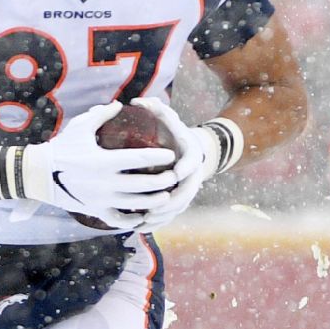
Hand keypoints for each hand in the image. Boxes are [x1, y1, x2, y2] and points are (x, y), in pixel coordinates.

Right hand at [20, 102, 184, 229]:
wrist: (38, 175)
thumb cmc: (60, 148)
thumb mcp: (80, 127)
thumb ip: (102, 114)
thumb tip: (120, 104)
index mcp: (103, 160)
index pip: (139, 158)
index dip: (158, 156)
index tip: (170, 154)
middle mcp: (104, 182)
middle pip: (143, 184)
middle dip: (162, 181)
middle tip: (172, 176)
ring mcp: (100, 199)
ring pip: (135, 204)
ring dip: (154, 201)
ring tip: (166, 196)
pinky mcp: (95, 210)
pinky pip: (119, 219)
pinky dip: (134, 219)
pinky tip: (143, 215)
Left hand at [127, 97, 209, 232]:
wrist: (188, 150)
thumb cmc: (172, 132)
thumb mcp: (168, 118)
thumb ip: (156, 108)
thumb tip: (136, 101)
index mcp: (191, 152)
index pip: (193, 162)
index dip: (185, 167)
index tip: (176, 172)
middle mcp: (192, 173)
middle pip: (187, 191)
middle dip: (173, 199)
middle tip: (158, 203)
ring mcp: (187, 189)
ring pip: (179, 206)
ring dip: (164, 214)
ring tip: (145, 219)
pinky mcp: (179, 200)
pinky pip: (170, 214)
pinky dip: (158, 222)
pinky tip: (141, 227)